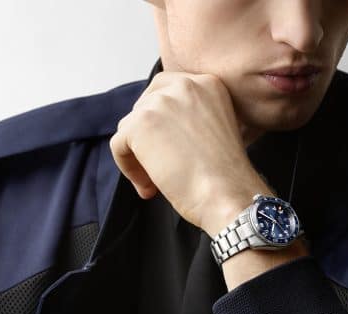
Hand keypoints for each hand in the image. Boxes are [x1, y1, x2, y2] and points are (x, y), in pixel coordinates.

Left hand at [109, 70, 265, 236]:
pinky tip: (148, 187)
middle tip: (160, 167)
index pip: (166, 91)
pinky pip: (119, 145)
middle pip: (145, 107)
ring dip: (139, 157)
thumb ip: (192, 120)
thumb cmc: (227, 177)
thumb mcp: (217, 131)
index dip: (161, 124)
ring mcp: (160, 102)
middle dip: (147, 139)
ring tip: (156, 183)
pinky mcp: (140, 123)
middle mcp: (184, 85)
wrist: (228, 195)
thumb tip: (162, 132)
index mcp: (207, 84)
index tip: (168, 148)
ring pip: (130, 128)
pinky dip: (129, 169)